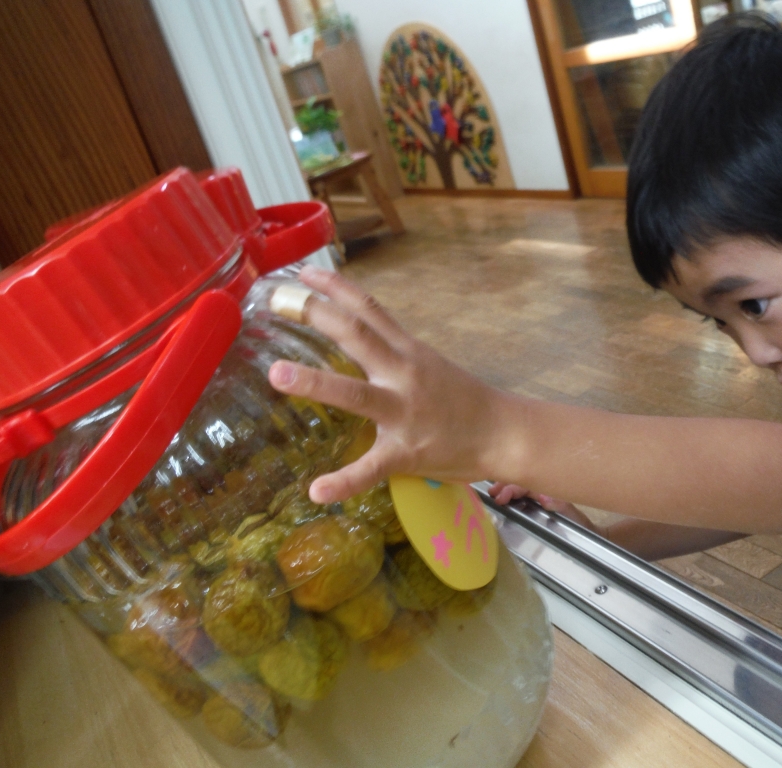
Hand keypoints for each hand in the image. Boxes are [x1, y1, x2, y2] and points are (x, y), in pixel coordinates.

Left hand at [268, 267, 521, 504]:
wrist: (503, 433)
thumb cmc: (462, 401)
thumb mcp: (427, 364)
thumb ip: (392, 354)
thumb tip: (355, 342)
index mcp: (408, 351)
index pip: (369, 310)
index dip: (335, 287)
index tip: (303, 272)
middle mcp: (404, 374)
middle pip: (357, 336)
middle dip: (318, 316)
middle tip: (277, 302)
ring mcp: (405, 413)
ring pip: (357, 394)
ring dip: (316, 382)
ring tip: (277, 374)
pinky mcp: (407, 452)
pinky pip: (372, 468)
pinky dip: (344, 481)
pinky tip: (317, 490)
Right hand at [487, 482, 599, 532]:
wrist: (591, 536)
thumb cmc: (581, 525)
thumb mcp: (572, 515)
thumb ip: (560, 505)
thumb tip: (543, 497)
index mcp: (548, 490)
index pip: (526, 483)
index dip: (511, 487)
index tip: (499, 496)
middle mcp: (542, 492)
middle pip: (520, 482)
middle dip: (504, 485)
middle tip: (492, 494)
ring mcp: (539, 499)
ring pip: (519, 489)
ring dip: (505, 489)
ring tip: (494, 494)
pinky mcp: (537, 508)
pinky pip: (521, 498)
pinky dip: (510, 496)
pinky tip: (501, 500)